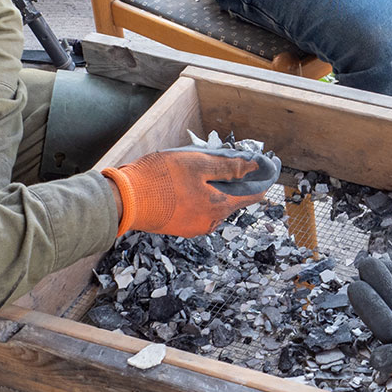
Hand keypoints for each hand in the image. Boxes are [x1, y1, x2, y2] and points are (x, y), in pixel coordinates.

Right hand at [103, 145, 278, 237]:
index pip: (250, 197)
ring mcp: (192, 228)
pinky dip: (199, 198)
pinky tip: (187, 184)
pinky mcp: (177, 227)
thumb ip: (228, 167)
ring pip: (213, 206)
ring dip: (214, 191)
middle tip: (230, 164)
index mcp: (218, 208)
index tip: (267, 171)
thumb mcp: (198, 164)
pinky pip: (197, 211)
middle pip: (231, 202)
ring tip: (203, 172)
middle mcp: (208, 223)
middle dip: (233, 184)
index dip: (260, 182)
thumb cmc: (160, 179)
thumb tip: (253, 167)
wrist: (125, 199)